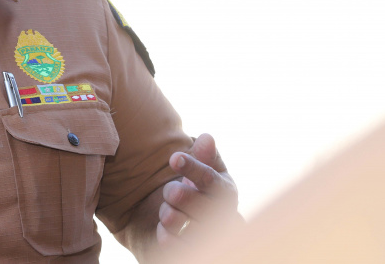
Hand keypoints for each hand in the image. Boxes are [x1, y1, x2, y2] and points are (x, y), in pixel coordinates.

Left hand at [156, 133, 242, 248]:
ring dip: (167, 213)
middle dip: (175, 191)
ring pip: (176, 221)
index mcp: (226, 194)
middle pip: (192, 201)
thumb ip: (205, 156)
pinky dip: (164, 233)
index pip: (211, 179)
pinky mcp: (192, 255)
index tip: (174, 158)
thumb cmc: (199, 193)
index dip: (192, 167)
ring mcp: (209, 240)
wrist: (193, 229)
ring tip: (168, 212)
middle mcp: (223, 219)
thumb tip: (206, 137)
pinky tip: (167, 229)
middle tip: (171, 191)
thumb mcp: (204, 172)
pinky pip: (169, 243)